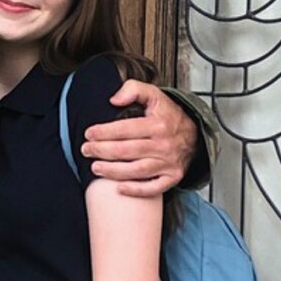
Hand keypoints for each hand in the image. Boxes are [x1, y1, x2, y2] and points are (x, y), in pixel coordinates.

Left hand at [81, 80, 197, 196]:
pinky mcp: (172, 177)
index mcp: (158, 124)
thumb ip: (132, 89)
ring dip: (113, 171)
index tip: (89, 133)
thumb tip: (113, 100)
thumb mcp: (153, 94)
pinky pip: (154, 188)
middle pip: (127, 151)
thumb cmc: (168, 115)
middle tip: (86, 150)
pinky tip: (119, 189)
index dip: (104, 132)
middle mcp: (164, 145)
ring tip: (95, 167)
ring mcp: (168, 163)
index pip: (125, 129)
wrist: (194, 134)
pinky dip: (136, 190)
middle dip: (102, 151)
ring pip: (137, 170)